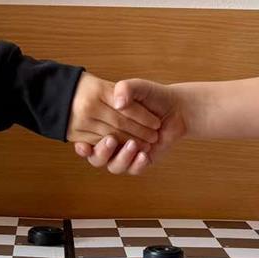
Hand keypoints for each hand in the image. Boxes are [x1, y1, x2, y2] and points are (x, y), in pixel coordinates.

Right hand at [74, 79, 188, 174]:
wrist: (175, 107)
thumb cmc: (152, 96)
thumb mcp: (137, 87)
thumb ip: (125, 88)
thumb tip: (118, 102)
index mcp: (102, 126)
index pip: (87, 141)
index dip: (82, 147)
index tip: (83, 145)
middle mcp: (111, 143)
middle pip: (97, 158)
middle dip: (103, 151)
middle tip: (111, 140)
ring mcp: (125, 153)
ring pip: (114, 167)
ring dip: (121, 158)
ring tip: (133, 144)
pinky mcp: (141, 161)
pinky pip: (133, 170)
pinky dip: (137, 164)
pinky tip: (144, 155)